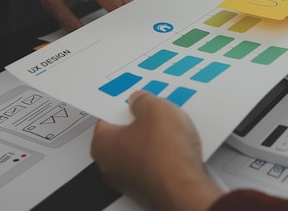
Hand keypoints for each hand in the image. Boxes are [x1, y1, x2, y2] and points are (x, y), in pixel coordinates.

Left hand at [91, 91, 222, 210]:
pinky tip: (179, 148)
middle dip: (142, 122)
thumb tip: (140, 100)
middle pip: (125, 135)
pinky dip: (166, 156)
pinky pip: (156, 164)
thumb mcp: (156, 109)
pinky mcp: (149, 188)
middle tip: (157, 112)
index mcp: (103, 145)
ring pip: (142, 150)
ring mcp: (130, 180)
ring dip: (156, 139)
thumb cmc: (165, 155)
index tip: (134, 100)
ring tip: (173, 130)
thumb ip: (143, 101)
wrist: (185, 188)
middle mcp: (111, 166)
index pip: (106, 119)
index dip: (123, 107)